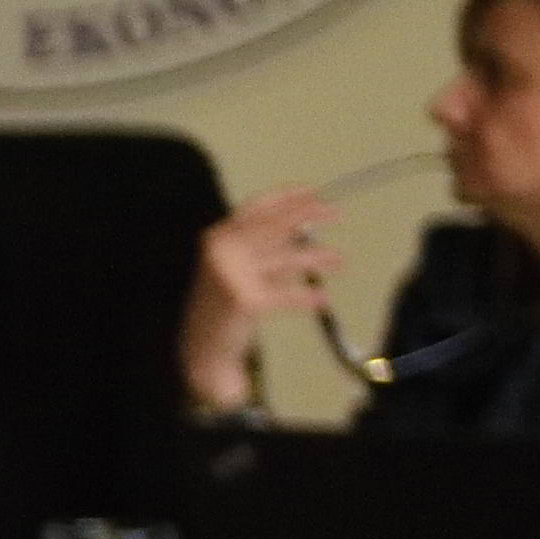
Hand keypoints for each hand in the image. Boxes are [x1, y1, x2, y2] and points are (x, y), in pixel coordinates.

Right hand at [179, 186, 337, 410]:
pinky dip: (307, 297)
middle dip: (309, 215)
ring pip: (287, 258)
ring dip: (318, 257)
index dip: (287, 196)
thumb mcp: (234, 267)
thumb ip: (262, 247)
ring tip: (338, 260)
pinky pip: (287, 294)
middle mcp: (222, 250)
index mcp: (217, 237)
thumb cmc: (221, 305)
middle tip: (335, 213)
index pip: (256, 207)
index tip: (312, 191)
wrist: (201, 347)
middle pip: (275, 225)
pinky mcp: (245, 300)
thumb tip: (303, 227)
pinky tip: (322, 299)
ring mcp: (232, 274)